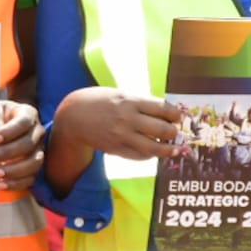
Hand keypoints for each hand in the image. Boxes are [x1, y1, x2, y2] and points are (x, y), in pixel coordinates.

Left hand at [0, 101, 45, 189]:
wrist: (2, 126)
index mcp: (28, 114)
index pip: (23, 122)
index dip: (9, 132)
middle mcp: (37, 132)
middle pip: (28, 144)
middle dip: (6, 153)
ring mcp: (39, 150)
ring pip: (34, 162)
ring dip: (13, 170)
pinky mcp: (35, 167)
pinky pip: (31, 178)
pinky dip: (16, 183)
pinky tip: (0, 184)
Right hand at [53, 87, 181, 160]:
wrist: (72, 116)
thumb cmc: (99, 102)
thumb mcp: (120, 94)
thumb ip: (141, 103)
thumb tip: (165, 113)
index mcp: (130, 101)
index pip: (163, 109)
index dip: (175, 115)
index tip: (178, 117)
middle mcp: (128, 119)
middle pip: (163, 129)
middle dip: (174, 132)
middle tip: (174, 132)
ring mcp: (121, 135)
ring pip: (154, 147)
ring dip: (168, 149)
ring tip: (173, 149)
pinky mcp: (116, 149)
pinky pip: (139, 156)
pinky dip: (149, 155)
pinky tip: (152, 152)